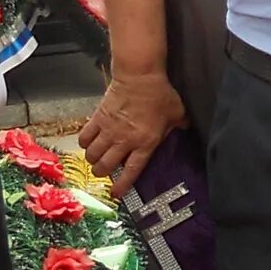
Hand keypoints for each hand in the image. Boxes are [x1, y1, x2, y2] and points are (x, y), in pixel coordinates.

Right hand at [81, 69, 184, 195]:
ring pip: (92, 155)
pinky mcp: (98, 118)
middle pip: (105, 166)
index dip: (122, 186)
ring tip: (96, 158)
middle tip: (104, 170)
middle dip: (102, 173)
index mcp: (145, 143)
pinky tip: (88, 143)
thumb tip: (186, 129)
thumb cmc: (160, 94)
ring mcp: (109, 131)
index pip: (131, 171)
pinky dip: (84, 143)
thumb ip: (180, 125)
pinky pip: (84, 138)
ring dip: (93, 160)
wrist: (140, 76)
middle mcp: (124, 141)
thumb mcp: (177, 113)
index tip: (116, 193)